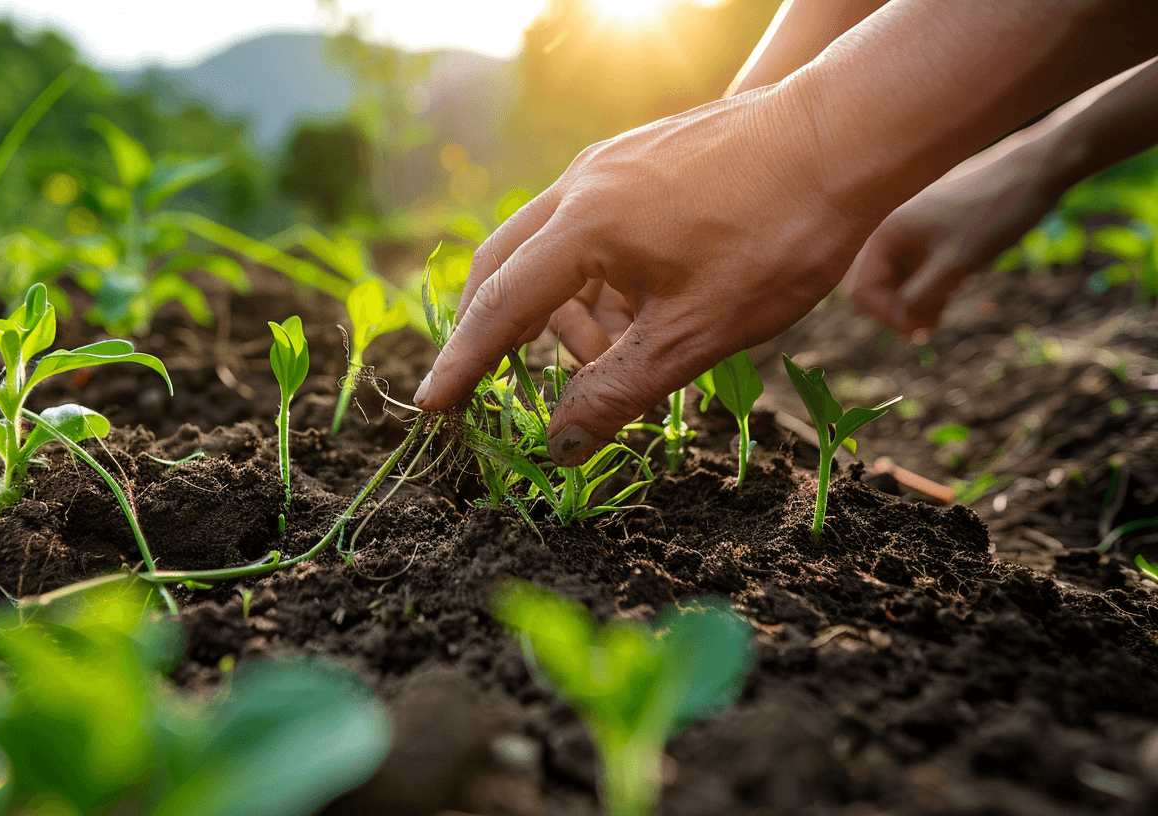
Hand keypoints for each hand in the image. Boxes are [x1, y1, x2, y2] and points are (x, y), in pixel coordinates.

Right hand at [413, 85, 881, 465]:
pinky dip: (598, 280)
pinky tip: (645, 309)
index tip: (432, 407)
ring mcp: (610, 166)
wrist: (846, 136)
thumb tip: (559, 445)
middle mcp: (580, 185)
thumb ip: (618, 392)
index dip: (462, 364)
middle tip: (498, 386)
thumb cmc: (778, 235)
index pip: (500, 306)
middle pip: (505, 266)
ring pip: (553, 251)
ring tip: (619, 356)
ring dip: (566, 313)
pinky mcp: (640, 161)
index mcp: (583, 225)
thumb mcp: (697, 333)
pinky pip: (590, 229)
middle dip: (496, 333)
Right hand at [846, 140, 1057, 335]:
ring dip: (914, 304)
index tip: (920, 329)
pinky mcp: (936, 236)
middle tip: (929, 329)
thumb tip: (899, 320)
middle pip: (876, 288)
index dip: (886, 316)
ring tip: (940, 319)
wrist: (1034, 173)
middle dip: (897, 312)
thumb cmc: (994, 214)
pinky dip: (929, 289)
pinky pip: (919, 271)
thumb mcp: (956, 264)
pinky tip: (950, 298)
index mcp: (888, 233)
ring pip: (899, 281)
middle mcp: (894, 232)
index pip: (863, 291)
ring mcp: (915, 234)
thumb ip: (920, 296)